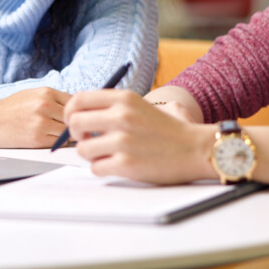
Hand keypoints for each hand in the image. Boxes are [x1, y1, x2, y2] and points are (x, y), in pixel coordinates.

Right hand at [0, 87, 71, 147]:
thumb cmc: (9, 108)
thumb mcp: (32, 94)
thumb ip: (53, 99)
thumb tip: (75, 107)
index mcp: (46, 92)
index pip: (75, 102)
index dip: (76, 111)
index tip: (74, 117)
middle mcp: (45, 105)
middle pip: (73, 118)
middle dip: (72, 124)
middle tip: (69, 128)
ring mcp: (41, 123)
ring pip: (67, 132)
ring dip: (65, 135)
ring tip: (55, 133)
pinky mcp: (36, 139)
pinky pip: (58, 143)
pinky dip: (56, 143)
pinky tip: (47, 139)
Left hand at [63, 90, 216, 184]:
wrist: (196, 149)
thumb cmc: (169, 130)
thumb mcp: (141, 106)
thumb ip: (113, 106)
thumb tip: (81, 114)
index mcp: (124, 99)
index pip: (79, 99)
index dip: (72, 112)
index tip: (76, 121)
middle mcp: (121, 116)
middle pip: (75, 123)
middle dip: (77, 135)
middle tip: (88, 140)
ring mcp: (123, 141)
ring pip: (82, 149)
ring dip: (91, 155)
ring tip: (107, 155)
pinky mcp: (126, 164)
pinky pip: (95, 168)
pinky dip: (102, 169)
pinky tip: (116, 165)